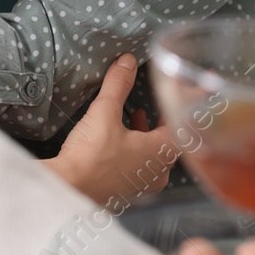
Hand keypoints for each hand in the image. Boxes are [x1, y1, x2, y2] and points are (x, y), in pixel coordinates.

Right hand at [44, 53, 174, 206]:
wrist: (68, 190)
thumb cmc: (92, 154)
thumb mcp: (105, 111)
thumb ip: (119, 84)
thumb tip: (128, 61)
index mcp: (161, 153)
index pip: (184, 126)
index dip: (182, 107)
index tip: (186, 97)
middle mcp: (156, 173)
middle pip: (168, 144)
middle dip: (162, 123)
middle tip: (159, 107)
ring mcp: (140, 186)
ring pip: (152, 157)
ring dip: (147, 137)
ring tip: (137, 118)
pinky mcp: (124, 193)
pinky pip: (137, 168)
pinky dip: (134, 151)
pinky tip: (118, 142)